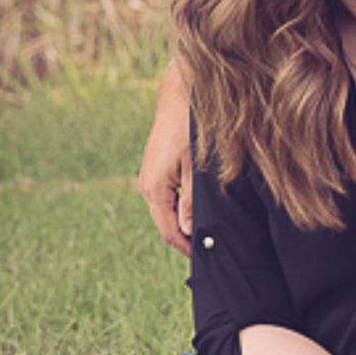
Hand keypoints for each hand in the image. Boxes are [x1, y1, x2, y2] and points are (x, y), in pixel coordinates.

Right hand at [136, 107, 193, 258]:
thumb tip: (187, 229)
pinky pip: (165, 196)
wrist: (180, 96)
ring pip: (165, 210)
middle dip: (184, 238)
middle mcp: (147, 185)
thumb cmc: (191, 128)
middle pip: (165, 224)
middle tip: (208, 249)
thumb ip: (191, 201)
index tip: (203, 259)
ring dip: (182, 222)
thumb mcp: (197, 168)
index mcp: (155, 189)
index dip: (186, 248)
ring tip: (204, 232)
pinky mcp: (155, 168)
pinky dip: (178, 207)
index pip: (169, 232)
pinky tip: (194, 209)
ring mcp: (148, 176)